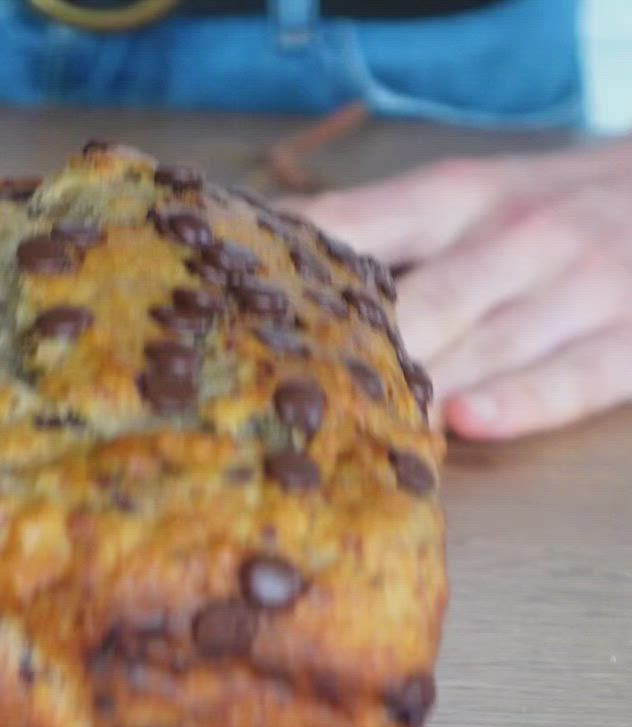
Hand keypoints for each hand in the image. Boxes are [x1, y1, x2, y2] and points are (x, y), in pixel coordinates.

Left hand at [298, 139, 631, 439]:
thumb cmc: (561, 207)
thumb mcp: (477, 194)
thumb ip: (386, 232)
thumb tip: (275, 268)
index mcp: (463, 198)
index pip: (362, 227)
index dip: (298, 274)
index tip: (234, 316)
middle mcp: (516, 237)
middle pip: (421, 302)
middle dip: (354, 357)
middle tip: (284, 407)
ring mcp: (578, 288)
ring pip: (486, 343)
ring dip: (420, 389)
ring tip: (354, 433)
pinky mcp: (631, 339)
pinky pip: (572, 376)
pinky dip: (520, 401)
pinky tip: (466, 424)